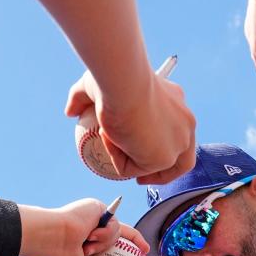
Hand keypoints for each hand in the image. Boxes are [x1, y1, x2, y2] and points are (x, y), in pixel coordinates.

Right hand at [19, 199, 149, 255]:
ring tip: (86, 248)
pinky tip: (89, 236)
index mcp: (83, 242)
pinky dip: (104, 234)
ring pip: (116, 232)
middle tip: (145, 250)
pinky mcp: (97, 207)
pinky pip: (113, 224)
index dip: (126, 249)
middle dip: (133, 239)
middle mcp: (89, 228)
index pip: (108, 245)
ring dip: (104, 243)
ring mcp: (93, 217)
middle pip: (118, 232)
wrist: (54, 236)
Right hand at [65, 71, 195, 183]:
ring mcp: (179, 141)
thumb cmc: (113, 78)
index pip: (178, 131)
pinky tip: (107, 140)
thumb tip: (70, 111)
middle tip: (142, 177)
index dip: (162, 145)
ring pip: (160, 168)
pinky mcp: (165, 158)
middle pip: (183, 157)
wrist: (123, 83)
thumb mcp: (96, 85)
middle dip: (166, 172)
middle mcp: (185, 122)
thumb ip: (83, 98)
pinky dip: (118, 161)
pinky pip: (136, 168)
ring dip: (139, 170)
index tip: (140, 151)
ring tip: (121, 168)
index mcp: (178, 104)